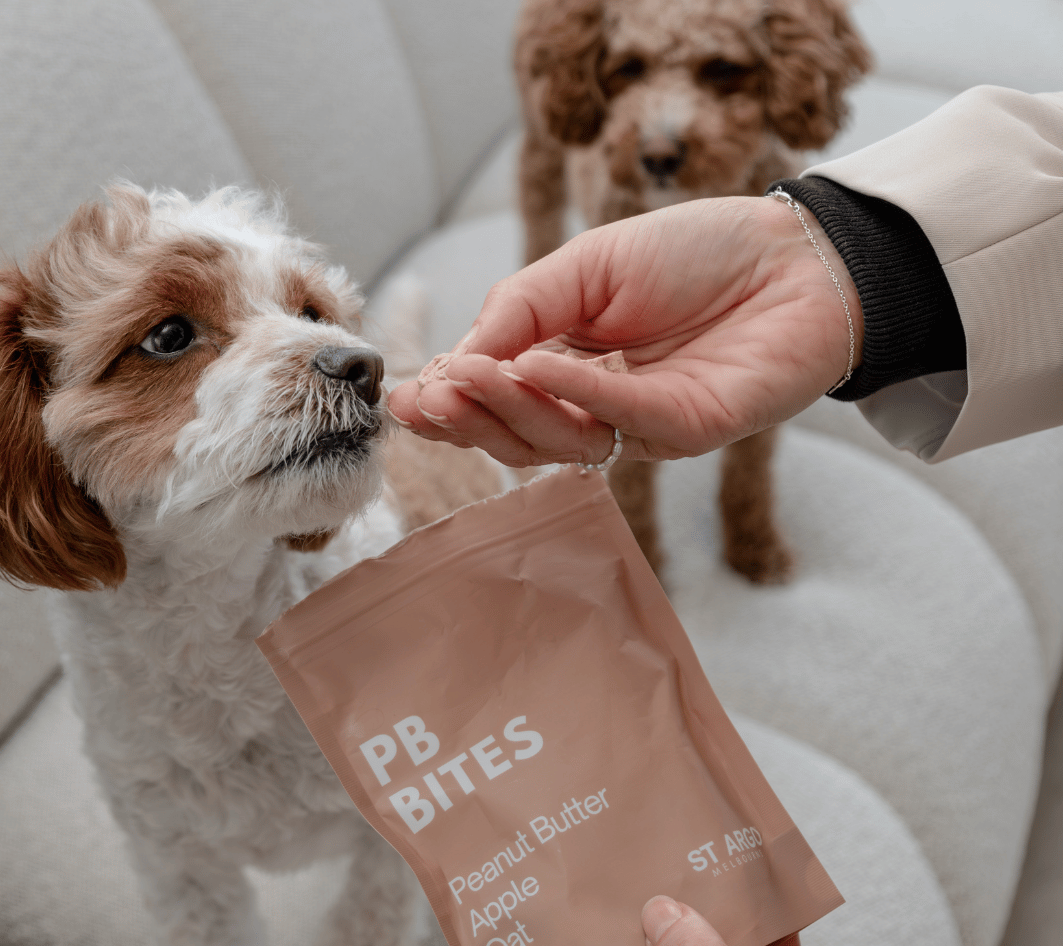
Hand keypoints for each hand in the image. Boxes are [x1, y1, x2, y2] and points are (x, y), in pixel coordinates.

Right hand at [387, 196, 861, 468]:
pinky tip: (535, 367)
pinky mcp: (688, 429)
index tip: (404, 396)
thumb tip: (456, 358)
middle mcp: (598, 410)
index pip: (496, 402)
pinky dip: (576, 394)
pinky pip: (623, 419)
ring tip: (469, 375)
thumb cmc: (694, 254)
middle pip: (519, 437)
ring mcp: (641, 427)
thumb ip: (521, 309)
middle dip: (468, 419)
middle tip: (429, 396)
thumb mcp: (587, 266)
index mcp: (567, 371)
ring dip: (509, 409)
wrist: (793, 253)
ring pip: (560, 440)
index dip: (450, 403)